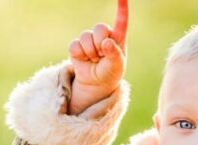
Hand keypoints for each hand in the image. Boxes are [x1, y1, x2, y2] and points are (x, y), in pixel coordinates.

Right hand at [67, 0, 128, 114]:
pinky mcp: (76, 46)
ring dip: (90, 52)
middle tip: (102, 56)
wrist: (96, 83)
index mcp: (117, 37)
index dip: (122, 8)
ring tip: (94, 60)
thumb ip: (114, 55)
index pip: (121, 20)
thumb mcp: (117, 67)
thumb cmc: (110, 73)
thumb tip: (107, 42)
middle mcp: (103, 35)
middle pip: (100, 28)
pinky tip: (84, 60)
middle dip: (100, 43)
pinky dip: (80, 55)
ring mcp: (89, 39)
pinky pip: (75, 45)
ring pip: (86, 37)